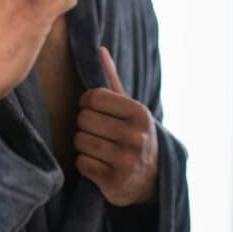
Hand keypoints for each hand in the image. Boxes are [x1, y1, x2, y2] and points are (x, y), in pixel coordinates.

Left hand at [75, 46, 158, 205]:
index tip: (95, 110)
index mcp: (139, 113)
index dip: (87, 103)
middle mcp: (135, 136)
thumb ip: (112, 80)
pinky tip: (99, 164)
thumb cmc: (134, 135)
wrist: (152, 179)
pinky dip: (85, 163)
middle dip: (85, 125)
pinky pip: (81, 163)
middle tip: (98, 131)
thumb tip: (99, 49)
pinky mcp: (114, 182)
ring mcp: (126, 161)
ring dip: (84, 144)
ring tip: (99, 147)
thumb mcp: (129, 108)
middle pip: (84, 119)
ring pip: (80, 141)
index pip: (93, 97)